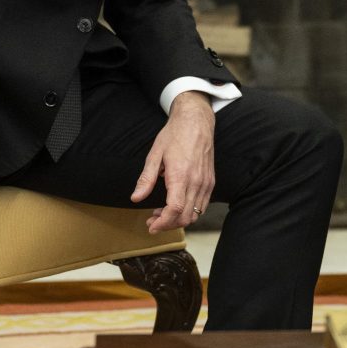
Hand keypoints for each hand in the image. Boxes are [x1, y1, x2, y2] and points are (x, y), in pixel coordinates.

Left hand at [130, 91, 215, 233]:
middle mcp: (196, 182)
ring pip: (195, 214)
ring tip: (162, 214)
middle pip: (185, 216)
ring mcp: (206, 183)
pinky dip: (189, 212)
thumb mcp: (155, 154)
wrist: (196, 121)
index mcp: (181, 175)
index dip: (162, 223)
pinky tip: (176, 206)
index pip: (174, 209)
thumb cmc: (174, 135)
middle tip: (152, 221)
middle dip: (167, 225)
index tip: (151, 226)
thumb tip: (136, 198)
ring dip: (178, 220)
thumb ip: (146, 179)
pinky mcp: (210, 181)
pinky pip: (202, 205)